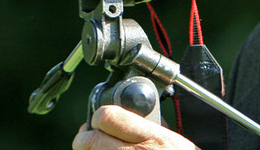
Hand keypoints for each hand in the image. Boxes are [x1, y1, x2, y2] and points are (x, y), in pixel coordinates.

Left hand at [72, 105, 198, 149]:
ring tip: (96, 149)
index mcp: (152, 138)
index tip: (100, 120)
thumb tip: (132, 114)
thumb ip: (152, 127)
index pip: (107, 117)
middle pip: (90, 139)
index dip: (99, 116)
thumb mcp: (175, 142)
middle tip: (88, 137)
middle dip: (85, 137)